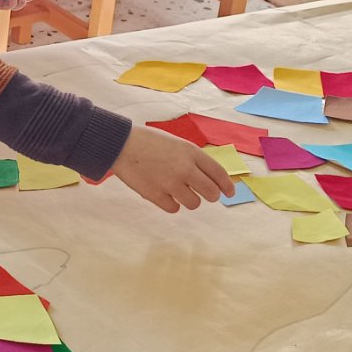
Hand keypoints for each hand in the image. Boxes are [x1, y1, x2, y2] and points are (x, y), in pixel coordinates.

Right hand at [109, 125, 232, 212]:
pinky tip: (165, 195)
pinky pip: (174, 208)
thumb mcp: (177, 144)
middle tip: (206, 195)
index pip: (218, 173)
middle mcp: (184, 169)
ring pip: (193, 204)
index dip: (227, 186)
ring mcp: (170, 183)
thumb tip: (208, 179)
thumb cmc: (149, 142)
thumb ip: (193, 160)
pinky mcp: (155, 195)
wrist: (121, 144)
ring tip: (180, 193)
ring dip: (190, 201)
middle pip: (211, 193)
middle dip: (211, 196)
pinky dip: (172, 204)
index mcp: (192, 153)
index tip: (229, 193)